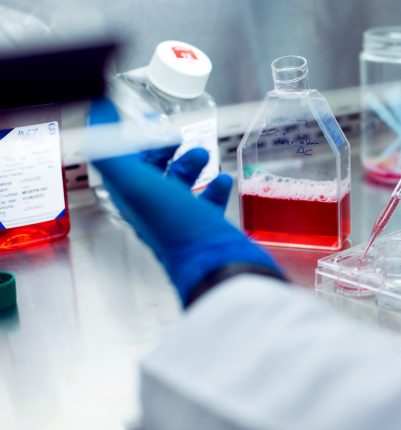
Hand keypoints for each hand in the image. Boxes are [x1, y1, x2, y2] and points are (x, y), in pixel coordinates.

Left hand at [88, 98, 283, 306]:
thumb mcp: (136, 183)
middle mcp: (153, 208)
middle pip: (152, 172)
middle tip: (175, 134)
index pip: (122, 162)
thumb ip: (111, 151)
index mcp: (131, 197)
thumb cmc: (176, 225)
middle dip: (162, 150)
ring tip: (204, 154)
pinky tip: (223, 179)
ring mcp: (180, 218)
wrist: (214, 263)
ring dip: (190, 164)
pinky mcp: (205, 226)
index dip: (129, 138)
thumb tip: (98, 115)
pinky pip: (208, 202)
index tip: (143, 118)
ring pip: (181, 185)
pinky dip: (215, 186)